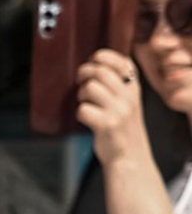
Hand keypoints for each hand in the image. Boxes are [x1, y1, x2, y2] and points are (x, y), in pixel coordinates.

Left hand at [75, 47, 153, 172]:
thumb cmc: (121, 127)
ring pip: (91, 88)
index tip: (94, 61)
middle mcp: (129, 97)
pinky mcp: (107, 125)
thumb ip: (118, 84)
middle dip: (85, 73)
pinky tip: (87, 119)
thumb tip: (95, 63)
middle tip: (81, 82)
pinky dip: (80, 113)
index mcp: (134, 89)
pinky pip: (83, 110)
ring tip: (86, 102)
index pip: (122, 61)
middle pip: (101, 71)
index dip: (104, 57)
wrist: (129, 157)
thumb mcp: (127, 102)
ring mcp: (119, 111)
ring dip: (82, 94)